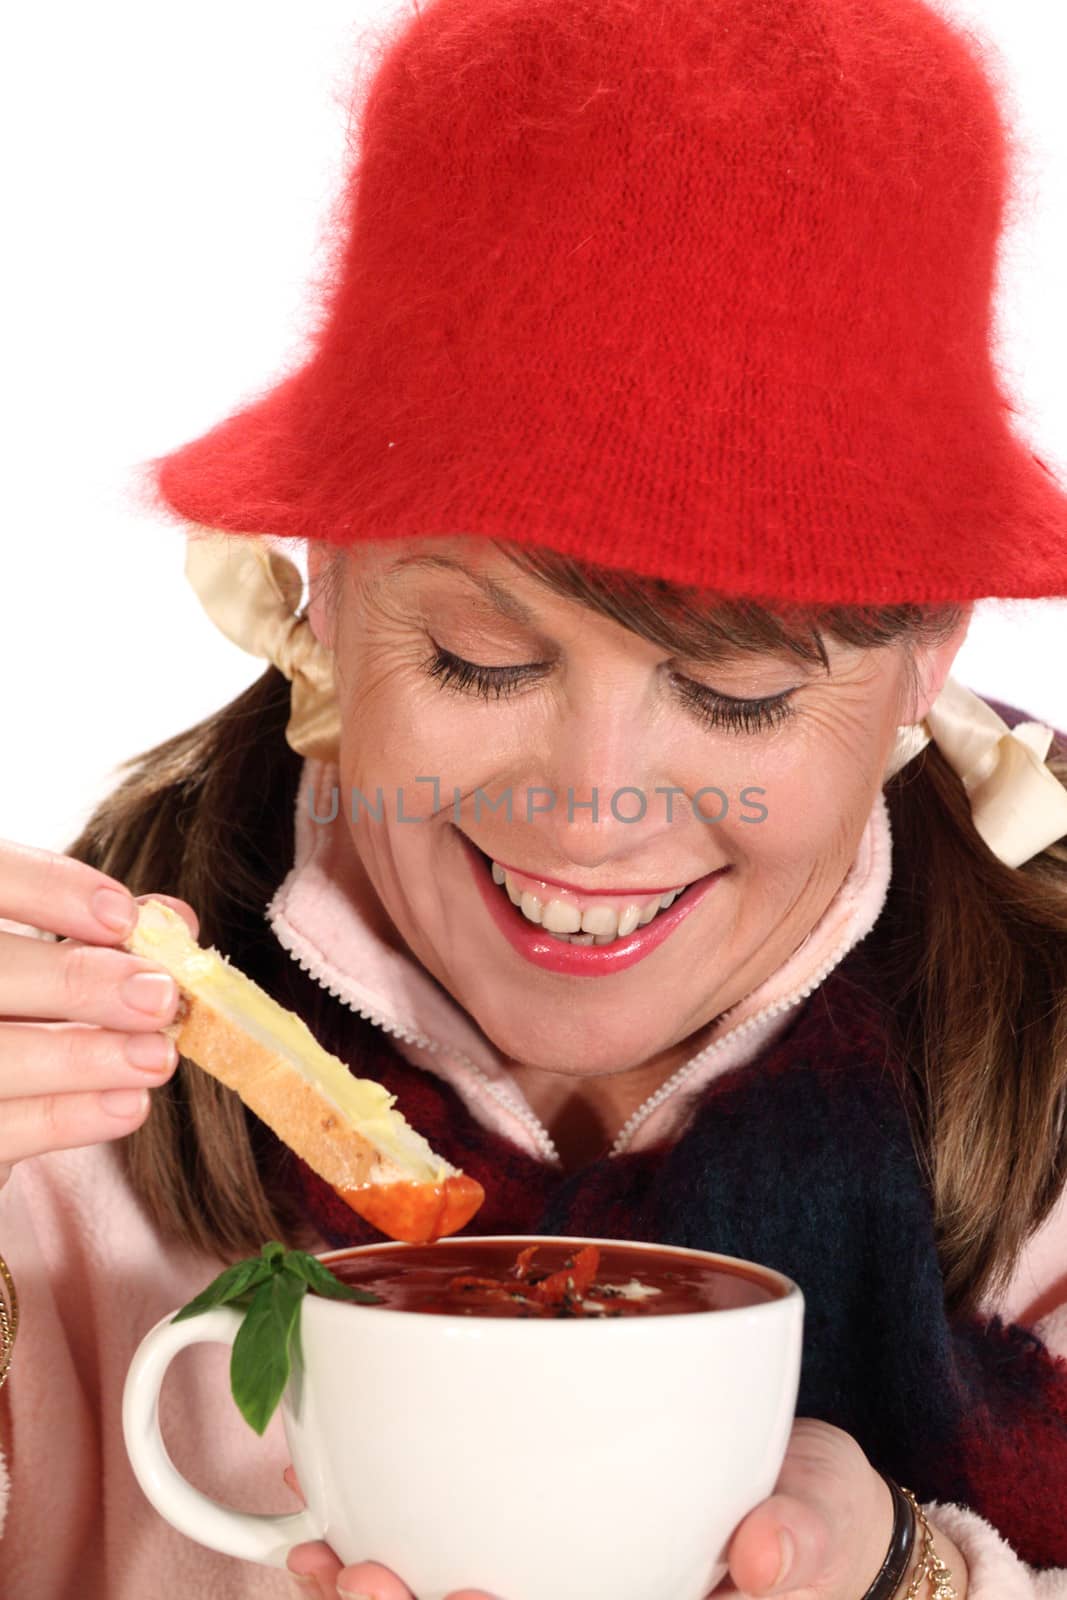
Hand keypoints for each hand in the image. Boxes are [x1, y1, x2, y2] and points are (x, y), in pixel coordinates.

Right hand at [0, 838, 196, 1188]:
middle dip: (77, 982)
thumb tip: (174, 921)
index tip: (125, 915)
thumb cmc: (13, 1012)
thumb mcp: (43, 964)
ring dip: (82, 1057)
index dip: (47, 888)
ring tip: (158, 1057)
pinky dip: (66, 1116)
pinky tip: (128, 1104)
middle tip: (160, 996)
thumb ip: (96, 936)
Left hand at [284, 1419, 967, 1598]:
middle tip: (361, 1577)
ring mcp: (544, 1592)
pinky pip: (436, 1564)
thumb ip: (801, 1543)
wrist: (800, 1497)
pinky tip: (320, 1516)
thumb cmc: (816, 1524)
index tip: (456, 1589)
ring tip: (321, 1556)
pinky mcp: (523, 1554)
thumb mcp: (824, 1527)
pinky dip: (367, 1550)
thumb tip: (764, 1557)